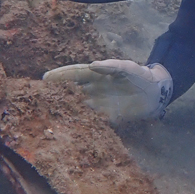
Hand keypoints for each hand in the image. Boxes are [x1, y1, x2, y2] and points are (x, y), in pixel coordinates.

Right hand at [43, 59, 172, 120]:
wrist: (155, 93)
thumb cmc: (140, 75)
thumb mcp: (127, 67)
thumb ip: (110, 66)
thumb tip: (92, 65)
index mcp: (97, 75)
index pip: (75, 74)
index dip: (61, 76)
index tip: (45, 78)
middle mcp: (94, 89)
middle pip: (72, 91)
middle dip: (57, 93)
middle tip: (39, 98)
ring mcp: (99, 104)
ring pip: (78, 107)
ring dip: (66, 110)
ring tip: (48, 114)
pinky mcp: (107, 117)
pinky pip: (91, 120)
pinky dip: (81, 123)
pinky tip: (69, 128)